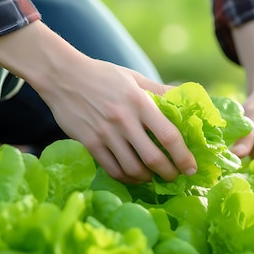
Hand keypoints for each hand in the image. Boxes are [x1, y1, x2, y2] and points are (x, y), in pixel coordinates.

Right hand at [39, 59, 196, 182]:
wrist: (62, 76)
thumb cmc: (103, 76)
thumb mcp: (134, 78)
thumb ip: (159, 90)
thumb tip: (185, 98)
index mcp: (139, 102)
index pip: (168, 135)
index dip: (183, 155)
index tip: (191, 167)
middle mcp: (124, 120)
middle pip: (153, 157)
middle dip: (169, 173)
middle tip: (175, 176)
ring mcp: (105, 133)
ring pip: (133, 168)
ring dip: (148, 178)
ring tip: (154, 177)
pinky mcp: (89, 143)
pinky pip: (113, 169)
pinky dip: (127, 178)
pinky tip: (133, 176)